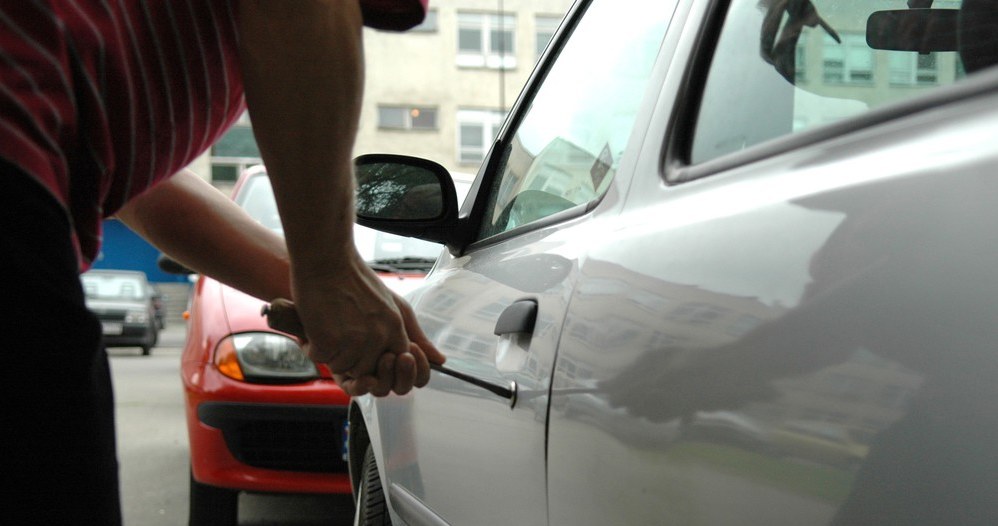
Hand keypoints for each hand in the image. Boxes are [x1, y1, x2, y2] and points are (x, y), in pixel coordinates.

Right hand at [291, 253, 444, 396]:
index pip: (395, 366)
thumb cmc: (355, 280)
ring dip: (331, 353)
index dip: (379, 364)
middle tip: (342, 331)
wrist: (326, 259)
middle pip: (365, 371)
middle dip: (351, 358)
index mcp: (395, 328)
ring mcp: (354, 339)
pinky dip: (314, 346)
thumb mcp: (393, 305)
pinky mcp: (329, 339)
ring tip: (330, 325)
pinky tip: (317, 325)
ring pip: (342, 368)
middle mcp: (378, 336)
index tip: (367, 349)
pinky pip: (321, 359)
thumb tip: (440, 360)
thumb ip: (415, 334)